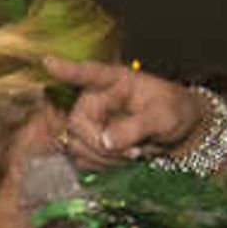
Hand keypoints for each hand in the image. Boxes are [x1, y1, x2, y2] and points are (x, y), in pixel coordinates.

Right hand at [48, 59, 198, 168]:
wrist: (178, 130)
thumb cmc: (175, 111)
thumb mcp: (165, 116)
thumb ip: (137, 126)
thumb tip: (106, 140)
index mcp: (115, 80)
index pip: (88, 73)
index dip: (67, 70)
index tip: (49, 62)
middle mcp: (95, 98)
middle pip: (76, 123)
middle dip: (101, 145)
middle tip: (134, 153)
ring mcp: (89, 120)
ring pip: (76, 145)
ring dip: (104, 158)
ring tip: (133, 155)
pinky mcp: (88, 141)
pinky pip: (81, 158)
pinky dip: (102, 165)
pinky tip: (122, 160)